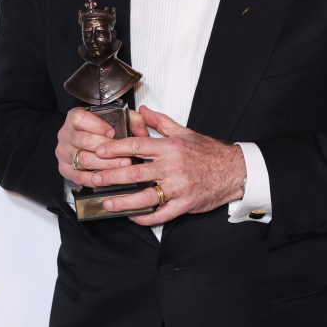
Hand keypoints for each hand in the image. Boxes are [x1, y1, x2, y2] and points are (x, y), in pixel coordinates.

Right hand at [55, 107, 134, 187]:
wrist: (87, 143)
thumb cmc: (102, 130)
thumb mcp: (118, 119)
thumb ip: (133, 120)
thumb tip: (142, 132)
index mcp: (75, 118)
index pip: (81, 119)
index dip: (97, 126)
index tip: (112, 132)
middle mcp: (66, 134)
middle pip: (84, 141)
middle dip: (107, 148)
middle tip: (124, 153)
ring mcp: (64, 152)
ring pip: (83, 160)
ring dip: (105, 165)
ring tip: (121, 166)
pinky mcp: (65, 169)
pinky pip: (79, 177)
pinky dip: (94, 179)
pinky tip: (108, 179)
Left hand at [91, 106, 245, 224]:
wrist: (233, 170)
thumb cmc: (208, 152)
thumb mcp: (184, 132)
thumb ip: (161, 122)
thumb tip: (142, 110)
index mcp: (170, 147)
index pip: (137, 145)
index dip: (116, 148)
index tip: (99, 151)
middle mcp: (172, 167)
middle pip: (135, 171)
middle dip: (111, 176)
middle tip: (93, 179)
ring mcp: (178, 187)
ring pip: (145, 195)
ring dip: (123, 201)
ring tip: (107, 203)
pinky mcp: (185, 204)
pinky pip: (162, 213)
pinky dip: (146, 217)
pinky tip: (133, 216)